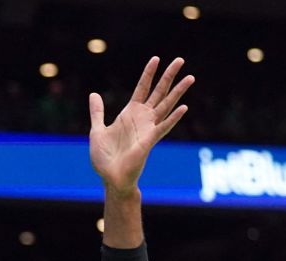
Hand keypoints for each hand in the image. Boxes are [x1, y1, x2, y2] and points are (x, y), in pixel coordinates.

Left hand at [89, 57, 193, 194]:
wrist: (110, 177)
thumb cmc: (105, 158)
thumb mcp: (97, 130)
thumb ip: (97, 112)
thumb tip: (94, 94)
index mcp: (130, 114)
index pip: (142, 88)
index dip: (148, 74)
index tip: (156, 58)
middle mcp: (142, 118)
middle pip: (159, 92)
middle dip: (169, 76)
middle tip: (181, 60)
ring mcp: (148, 129)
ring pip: (166, 105)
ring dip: (178, 92)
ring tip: (190, 77)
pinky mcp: (149, 141)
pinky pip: (163, 127)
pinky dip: (173, 118)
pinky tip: (184, 107)